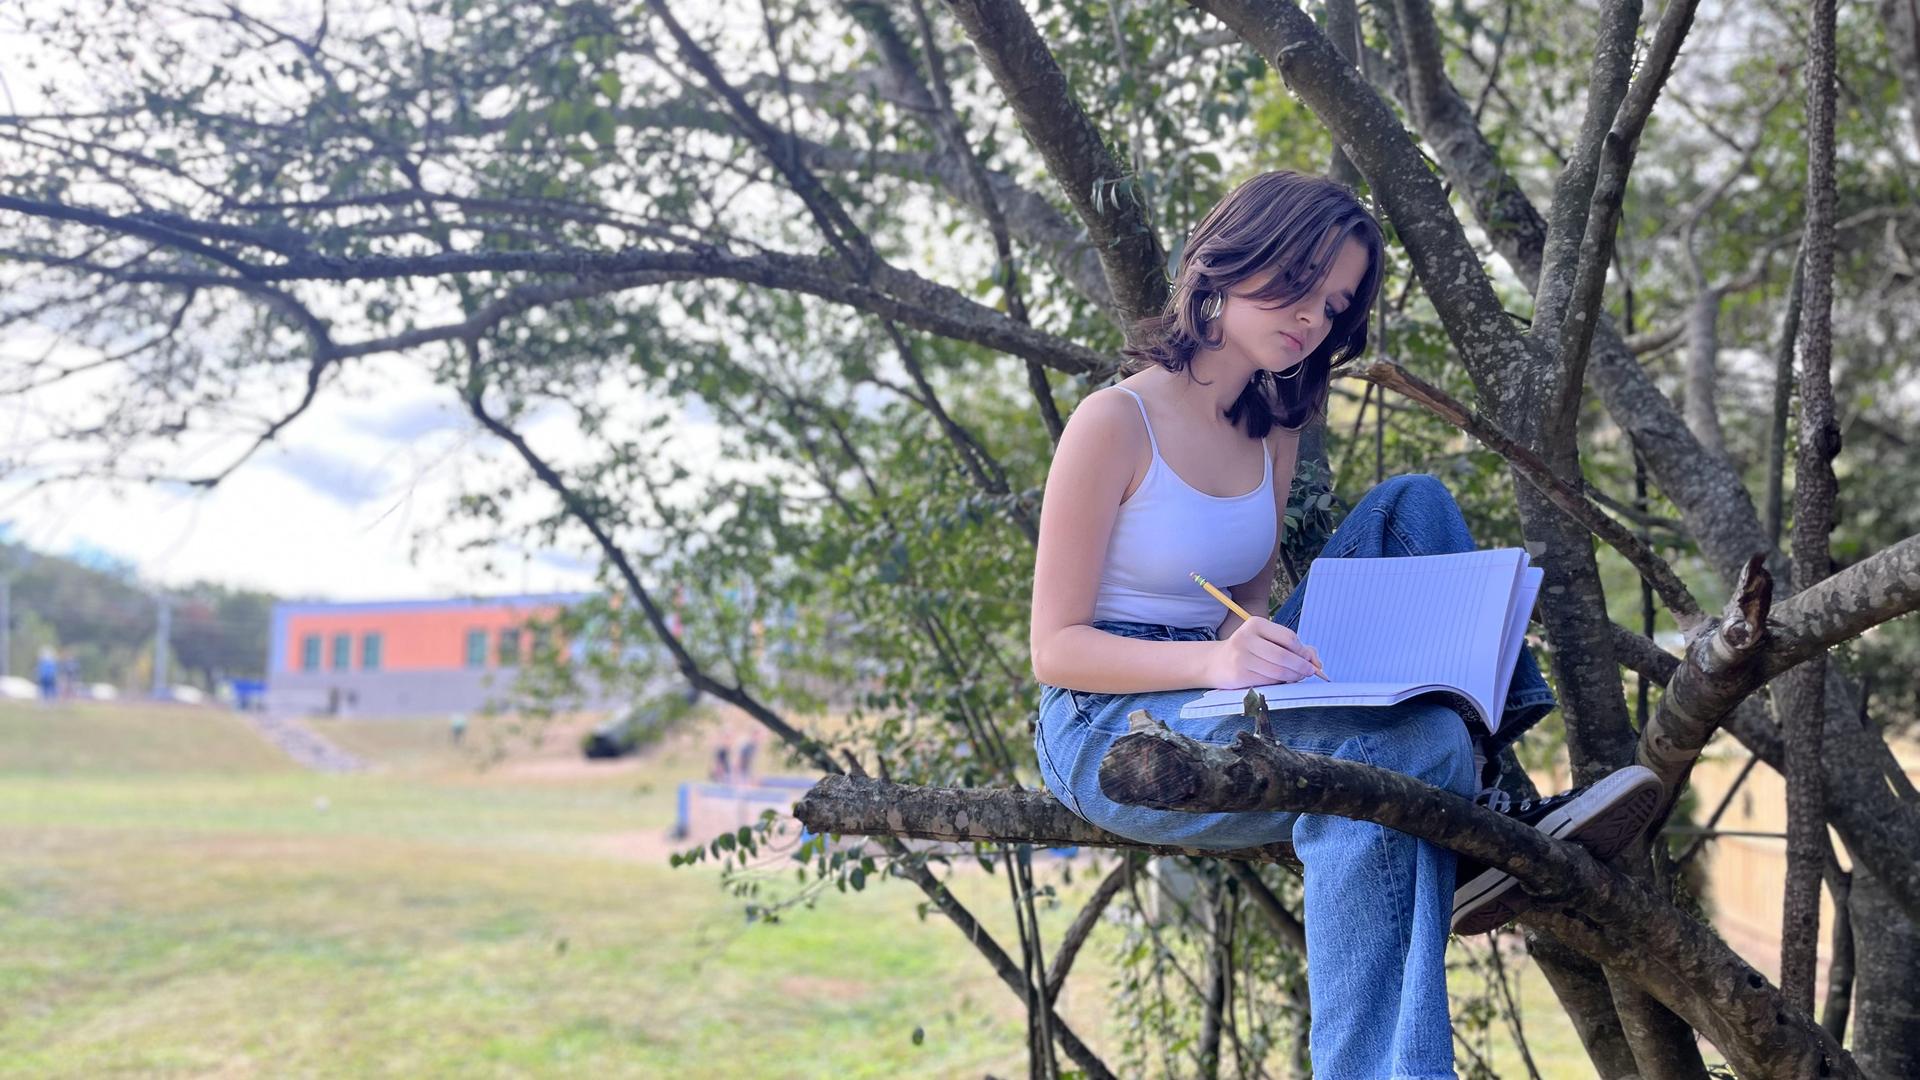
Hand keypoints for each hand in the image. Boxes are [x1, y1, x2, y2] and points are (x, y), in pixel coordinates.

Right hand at [1207, 616, 1321, 688]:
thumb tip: (1315, 660)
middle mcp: (1246, 638)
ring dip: (1292, 677)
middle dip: (1301, 666)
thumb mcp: (1267, 640)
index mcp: (1255, 624)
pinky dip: (1279, 683)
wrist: (1217, 662)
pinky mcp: (1239, 674)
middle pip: (1284, 655)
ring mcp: (1241, 657)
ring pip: (1277, 671)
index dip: (1303, 651)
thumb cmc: (1249, 650)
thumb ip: (1293, 646)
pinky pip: (1268, 681)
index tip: (1310, 660)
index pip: (1288, 637)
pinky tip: (1281, 681)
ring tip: (1296, 677)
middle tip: (1309, 672)